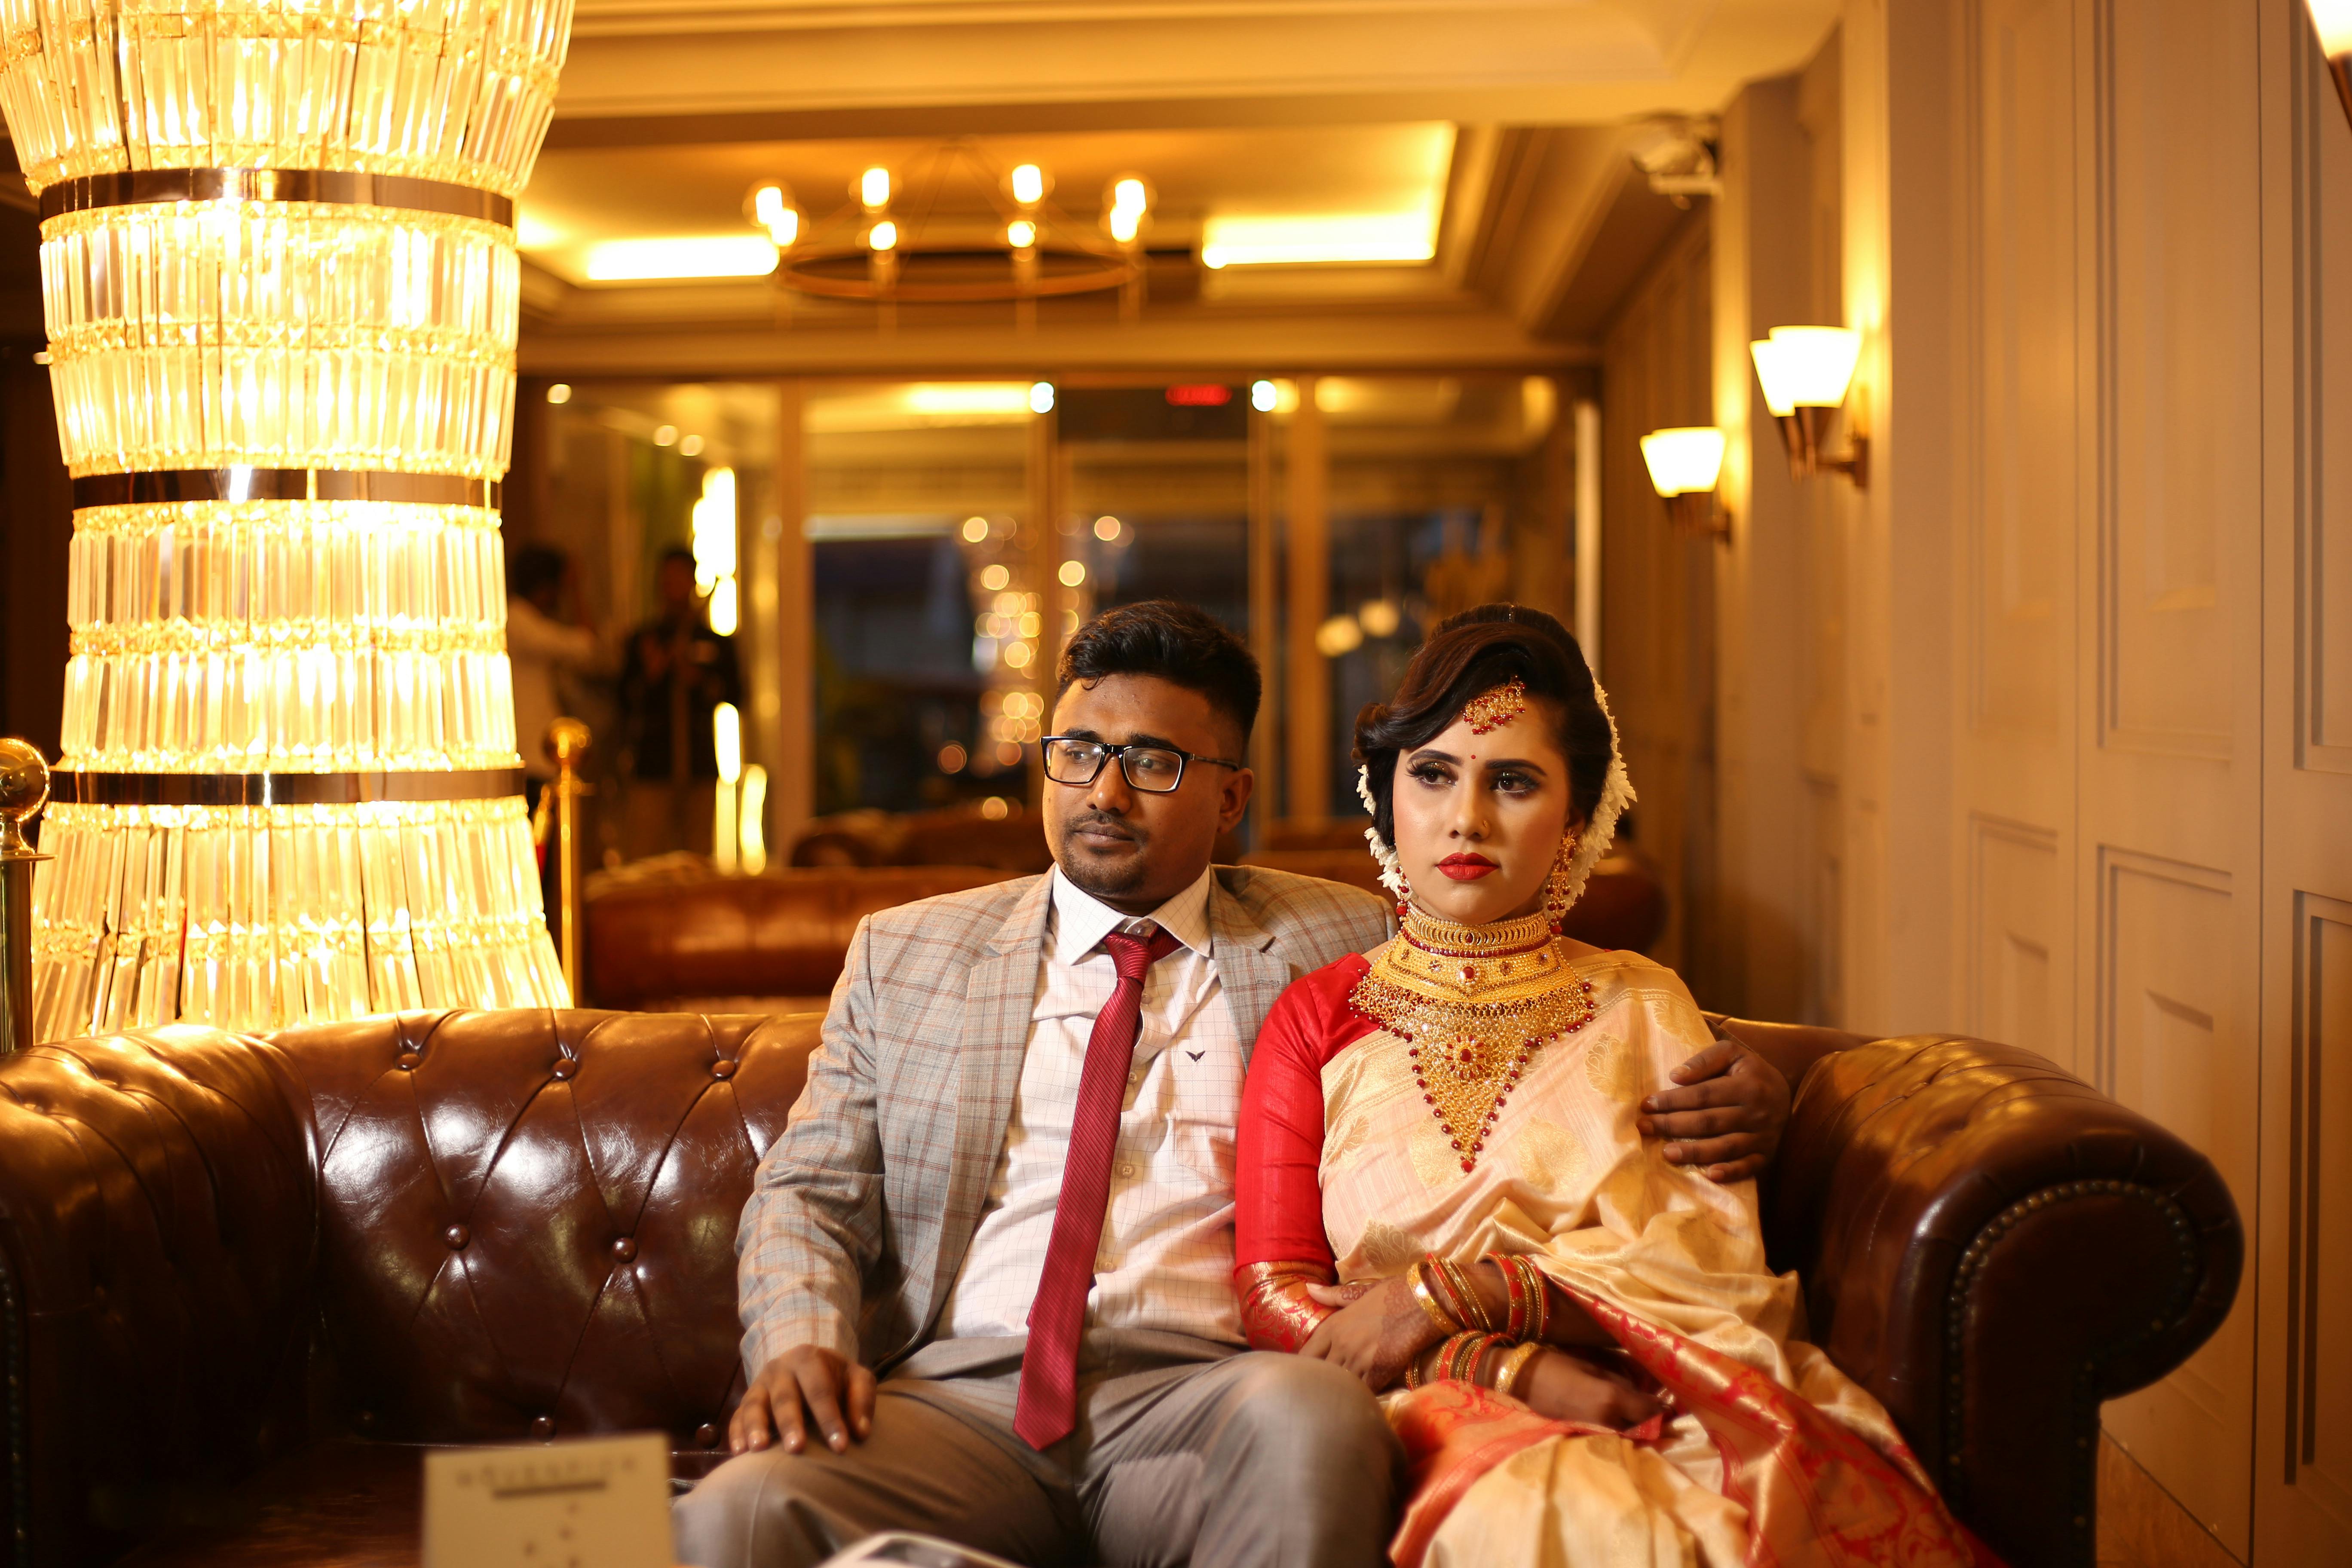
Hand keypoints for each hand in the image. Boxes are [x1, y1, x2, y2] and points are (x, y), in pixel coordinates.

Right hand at [730, 1346, 875, 1455]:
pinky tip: (739, 1453)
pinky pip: (736, 1417)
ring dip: (756, 1427)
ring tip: (759, 1450)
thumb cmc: (835, 1377)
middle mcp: (780, 1369)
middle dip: (791, 1424)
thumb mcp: (856, 1377)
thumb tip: (861, 1432)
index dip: (830, 1419)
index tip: (840, 1448)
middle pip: (785, 1398)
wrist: (805, 1363)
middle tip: (797, 1449)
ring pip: (754, 1405)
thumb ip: (862, 1399)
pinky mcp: (746, 1401)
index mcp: (808, 1358)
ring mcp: (759, 1385)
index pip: (820, 1390)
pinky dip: (736, 1434)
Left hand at [1299, 1274, 1442, 1389]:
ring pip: (1340, 1386)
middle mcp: (1341, 1344)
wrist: (1425, 1300)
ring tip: (1341, 1400)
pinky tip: (1363, 1400)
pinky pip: (1364, 1393)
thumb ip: (1332, 1296)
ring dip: (1342, 1392)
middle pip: (1320, 1375)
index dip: (1304, 1368)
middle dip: (1320, 1383)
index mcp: (1333, 1326)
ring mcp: (1360, 1359)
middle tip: (1323, 1392)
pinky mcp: (1380, 1372)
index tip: (1307, 1376)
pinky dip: (1363, 1398)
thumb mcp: (1360, 1292)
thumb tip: (1308, 1289)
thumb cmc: (1394, 1293)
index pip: (1306, 1355)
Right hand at [1515, 1347, 1662, 1429]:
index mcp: (1611, 1398)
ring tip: (1646, 1411)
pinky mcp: (1585, 1432)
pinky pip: (1612, 1432)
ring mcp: (1596, 1430)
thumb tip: (1639, 1387)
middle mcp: (1608, 1420)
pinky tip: (1624, 1416)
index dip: (1662, 1405)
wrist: (1520, 1380)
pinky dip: (1623, 1426)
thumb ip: (1619, 1379)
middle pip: (1641, 1424)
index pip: (1648, 1407)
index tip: (1672, 1399)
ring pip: (1627, 1431)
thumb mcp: (1592, 1365)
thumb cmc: (1555, 1363)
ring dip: (1639, 1423)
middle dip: (1654, 1416)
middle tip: (1663, 1405)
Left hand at [1638, 1039, 1789, 1182]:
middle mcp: (1757, 1112)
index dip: (1673, 1100)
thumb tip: (1676, 1076)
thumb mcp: (1732, 1054)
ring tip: (1666, 1153)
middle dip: (1673, 1125)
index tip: (1646, 1104)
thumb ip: (1705, 1060)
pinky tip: (1709, 1176)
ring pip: (1725, 1147)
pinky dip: (1730, 1172)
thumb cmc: (1749, 1071)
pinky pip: (1748, 1167)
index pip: (1703, 1095)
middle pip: (1709, 1121)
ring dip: (1694, 1152)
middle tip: (1644, 1127)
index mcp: (1747, 1085)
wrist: (1785, 1093)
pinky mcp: (1766, 1154)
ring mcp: (1763, 1136)